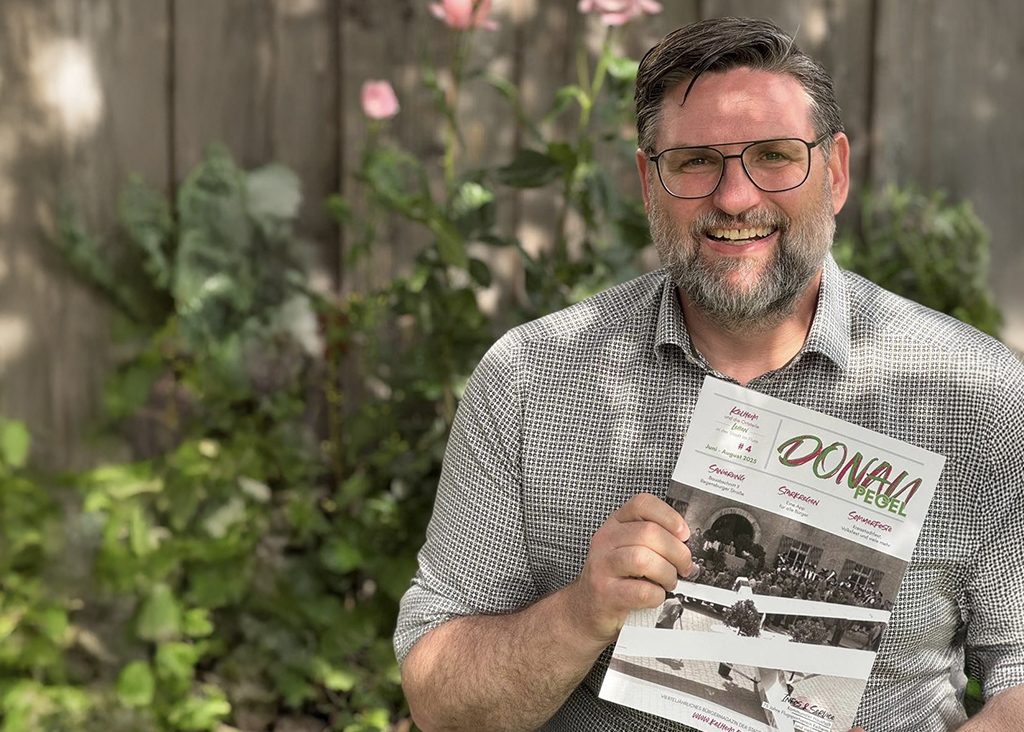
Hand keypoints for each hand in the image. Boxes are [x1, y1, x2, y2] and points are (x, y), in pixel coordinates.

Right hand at [565, 493, 692, 644]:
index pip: (642, 504)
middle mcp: (606, 540)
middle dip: (677, 552)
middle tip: (683, 566)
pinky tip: (655, 596)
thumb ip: (652, 540)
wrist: (587, 607)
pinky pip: (642, 591)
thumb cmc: (616, 577)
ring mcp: (602, 566)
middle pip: (649, 533)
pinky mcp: (605, 592)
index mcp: (615, 524)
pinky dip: (657, 595)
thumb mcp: (628, 548)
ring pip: (644, 559)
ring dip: (667, 573)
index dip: (669, 516)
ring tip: (669, 582)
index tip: (684, 534)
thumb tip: (686, 544)